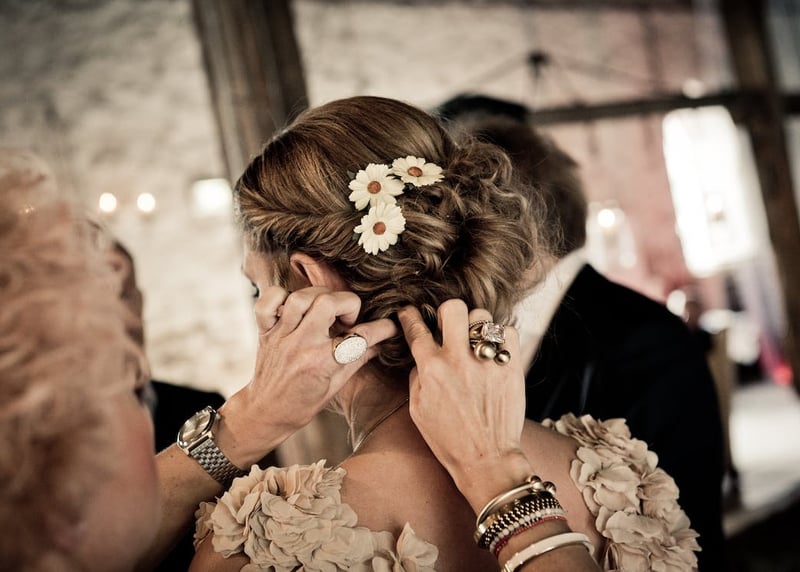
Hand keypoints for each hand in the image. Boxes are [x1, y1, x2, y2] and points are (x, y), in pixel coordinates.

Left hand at [219, 286, 396, 465]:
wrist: (266, 412)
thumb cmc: (302, 403)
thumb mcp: (336, 385)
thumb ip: (359, 358)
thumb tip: (383, 341)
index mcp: (321, 362)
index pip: (360, 336)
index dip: (382, 328)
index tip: (389, 326)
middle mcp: (301, 344)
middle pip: (328, 302)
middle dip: (347, 303)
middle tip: (347, 320)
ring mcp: (281, 335)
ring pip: (301, 296)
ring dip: (319, 297)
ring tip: (324, 311)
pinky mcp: (265, 330)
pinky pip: (269, 301)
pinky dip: (280, 296)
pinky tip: (293, 307)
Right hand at [398, 299, 532, 512]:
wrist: (486, 459)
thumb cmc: (449, 439)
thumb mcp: (418, 409)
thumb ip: (417, 376)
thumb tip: (422, 354)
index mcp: (431, 369)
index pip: (416, 329)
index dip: (409, 316)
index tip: (410, 312)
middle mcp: (458, 361)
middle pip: (453, 308)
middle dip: (448, 313)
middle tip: (450, 327)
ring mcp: (487, 363)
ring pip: (482, 317)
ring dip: (476, 327)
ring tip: (475, 343)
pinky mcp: (511, 368)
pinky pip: (508, 333)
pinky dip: (501, 339)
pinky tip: (494, 354)